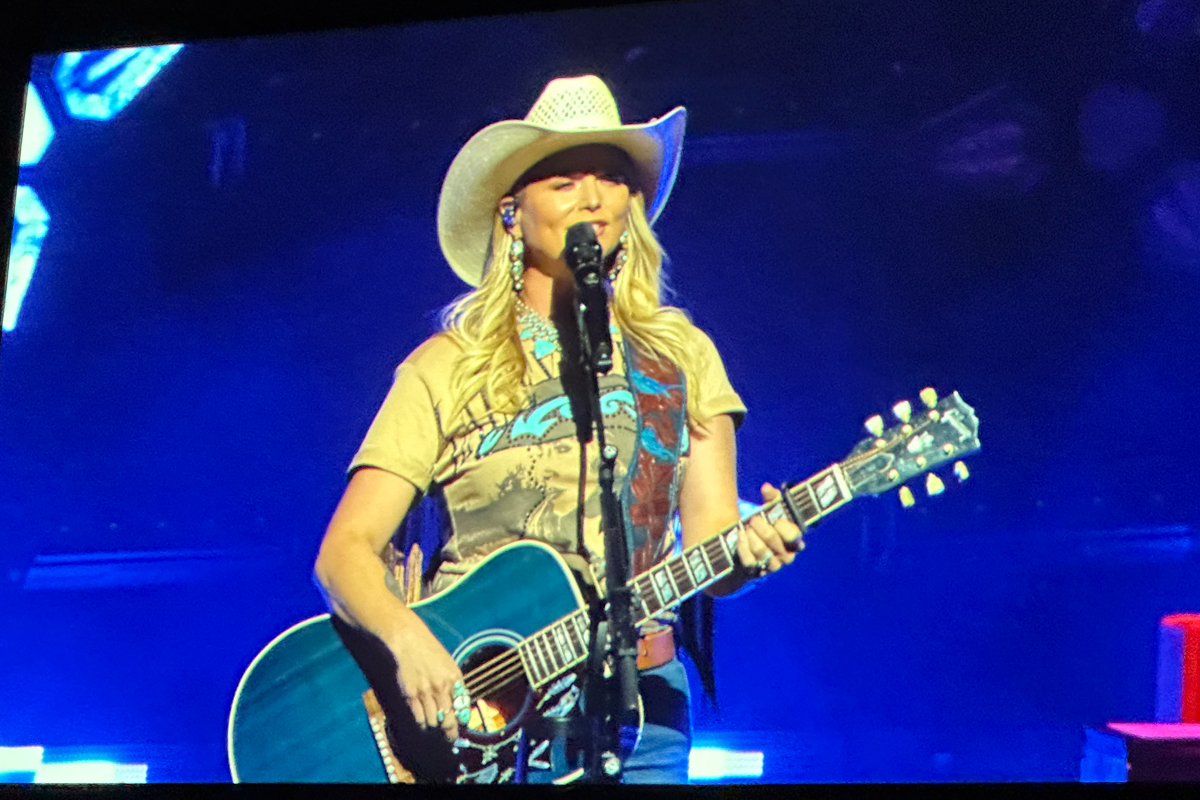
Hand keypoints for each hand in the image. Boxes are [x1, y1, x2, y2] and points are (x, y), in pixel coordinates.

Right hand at [389, 619, 467, 741]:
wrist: (409, 641)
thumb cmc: (431, 652)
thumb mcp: (449, 665)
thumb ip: (455, 685)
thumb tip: (459, 707)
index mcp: (455, 679)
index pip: (462, 709)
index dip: (461, 723)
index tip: (460, 730)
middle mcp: (442, 687)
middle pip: (449, 720)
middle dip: (449, 731)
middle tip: (449, 737)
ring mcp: (426, 692)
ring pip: (433, 722)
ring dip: (434, 725)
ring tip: (434, 722)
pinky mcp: (411, 694)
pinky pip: (419, 718)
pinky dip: (422, 722)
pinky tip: (423, 718)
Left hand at [736, 483, 805, 577]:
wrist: (754, 544)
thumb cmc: (768, 524)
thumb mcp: (773, 510)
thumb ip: (772, 497)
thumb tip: (766, 488)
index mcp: (795, 541)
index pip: (794, 536)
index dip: (784, 527)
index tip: (776, 519)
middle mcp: (786, 556)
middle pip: (773, 541)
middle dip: (761, 527)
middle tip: (753, 520)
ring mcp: (772, 566)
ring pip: (762, 553)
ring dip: (751, 537)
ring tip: (746, 528)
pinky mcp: (757, 572)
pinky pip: (750, 562)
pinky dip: (743, 548)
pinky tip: (740, 537)